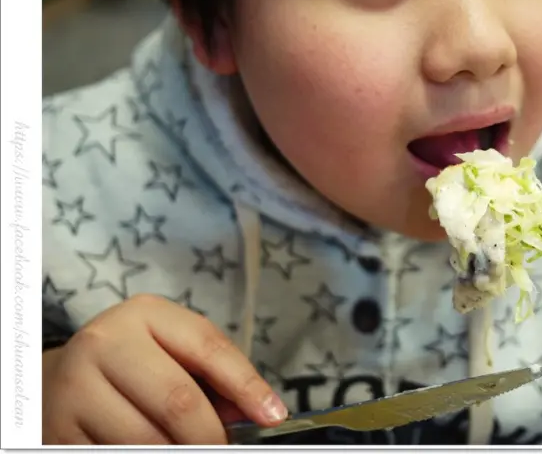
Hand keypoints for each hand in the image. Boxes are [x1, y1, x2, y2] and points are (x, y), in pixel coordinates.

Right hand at [42, 294, 286, 443]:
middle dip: (211, 435)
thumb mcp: (173, 351)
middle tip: (226, 448)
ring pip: (146, 440)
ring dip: (178, 452)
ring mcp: (74, 388)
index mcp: (144, 314)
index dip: (246, 384)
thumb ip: (215, 376)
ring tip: (188, 447)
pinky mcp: (57, 431)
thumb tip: (256, 413)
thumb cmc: (133, 364)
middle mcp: (105, 343)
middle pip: (178, 400)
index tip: (272, 415)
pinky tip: (153, 450)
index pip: (208, 347)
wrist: (56, 378)